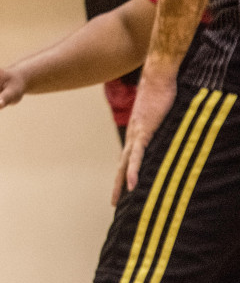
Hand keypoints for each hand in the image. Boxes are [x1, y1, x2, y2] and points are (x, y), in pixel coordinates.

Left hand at [116, 73, 177, 204]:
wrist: (158, 78)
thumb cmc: (161, 93)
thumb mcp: (162, 116)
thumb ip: (162, 127)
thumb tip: (168, 134)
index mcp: (136, 134)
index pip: (128, 159)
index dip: (125, 174)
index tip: (122, 189)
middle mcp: (132, 137)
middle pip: (122, 166)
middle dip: (117, 185)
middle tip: (113, 203)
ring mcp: (136, 135)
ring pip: (126, 164)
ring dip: (121, 183)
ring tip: (118, 200)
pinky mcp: (143, 132)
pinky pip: (138, 156)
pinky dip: (134, 171)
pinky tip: (132, 185)